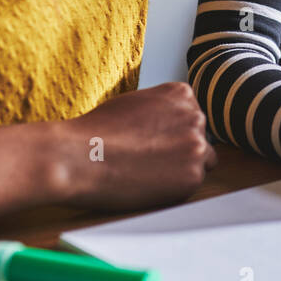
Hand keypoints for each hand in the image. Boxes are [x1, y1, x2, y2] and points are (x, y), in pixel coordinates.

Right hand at [49, 82, 217, 209]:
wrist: (78, 157)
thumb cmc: (97, 131)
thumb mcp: (135, 102)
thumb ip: (162, 109)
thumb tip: (173, 124)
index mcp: (181, 94)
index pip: (191, 116)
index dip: (171, 132)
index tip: (150, 140)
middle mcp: (195, 116)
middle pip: (199, 138)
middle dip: (180, 149)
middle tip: (147, 159)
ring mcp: (196, 146)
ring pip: (202, 161)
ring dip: (183, 167)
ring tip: (147, 171)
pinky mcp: (192, 176)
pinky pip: (192, 183)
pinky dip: (175, 187)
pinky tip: (147, 183)